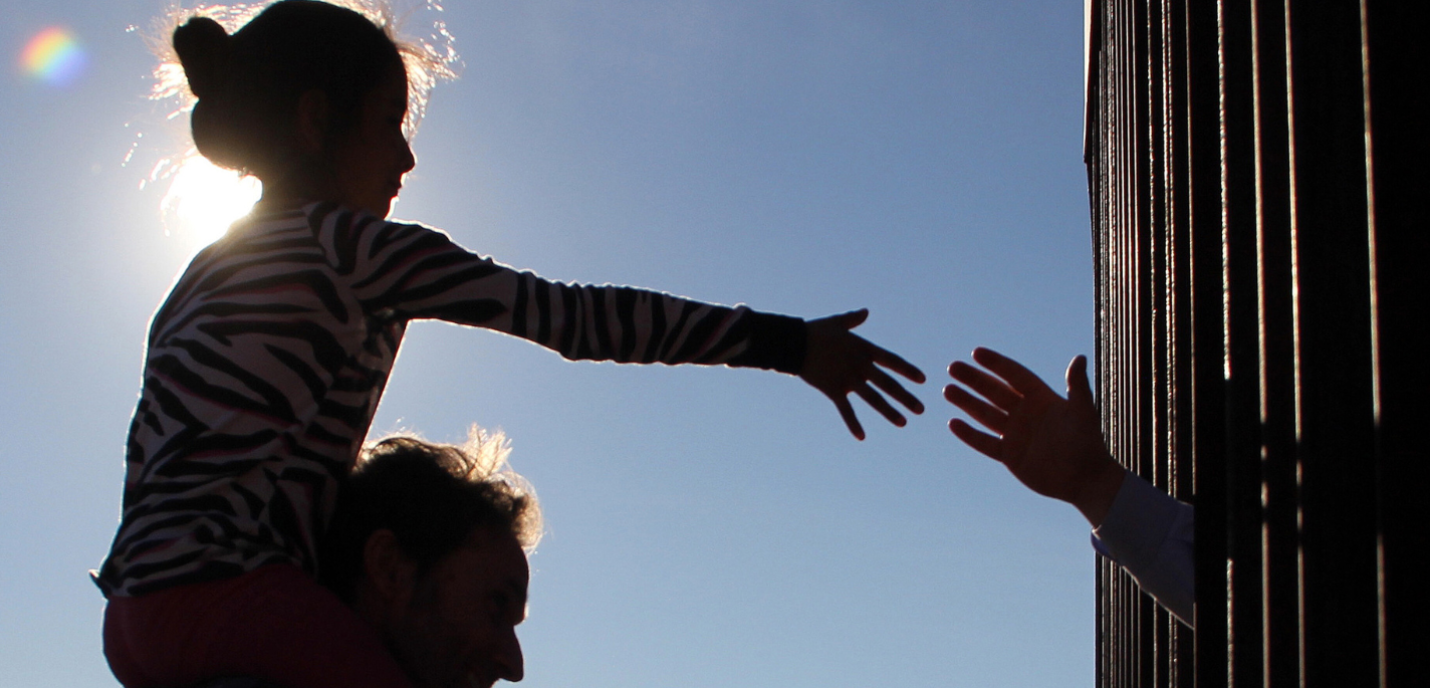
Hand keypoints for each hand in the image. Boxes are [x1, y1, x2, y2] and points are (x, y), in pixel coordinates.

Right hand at [799, 309, 924, 439]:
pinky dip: (853, 424)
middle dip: (906, 397)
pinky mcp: (834, 390)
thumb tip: (865, 311)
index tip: (923, 380)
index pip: (892, 361)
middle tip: (921, 409)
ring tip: (903, 422)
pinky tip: (862, 437)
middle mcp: (861, 366)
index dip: (908, 370)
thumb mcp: (838, 323)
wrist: (795, 343)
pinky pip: (846, 410)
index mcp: (864, 349)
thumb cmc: (815, 331)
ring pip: (874, 399)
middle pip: (888, 384)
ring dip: (889, 412)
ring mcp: (849, 379)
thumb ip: (854, 319)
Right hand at [944, 348, 1123, 525]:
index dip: (996, 364)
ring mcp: (1016, 434)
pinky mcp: (1010, 455)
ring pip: (985, 414)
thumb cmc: (1088, 443)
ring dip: (967, 402)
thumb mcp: (1083, 412)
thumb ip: (1077, 385)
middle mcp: (1025, 413)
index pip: (1014, 375)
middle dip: (974, 379)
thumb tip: (1078, 357)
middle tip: (953, 367)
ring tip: (947, 389)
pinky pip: (985, 442)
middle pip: (994, 391)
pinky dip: (969, 434)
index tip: (976, 353)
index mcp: (1041, 399)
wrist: (1086, 479)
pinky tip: (953, 423)